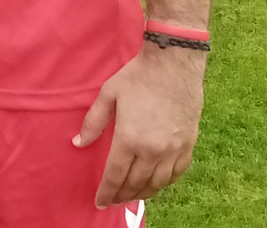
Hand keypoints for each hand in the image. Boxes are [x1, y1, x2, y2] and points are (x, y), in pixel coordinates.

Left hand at [73, 43, 205, 208]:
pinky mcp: (188, 145)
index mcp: (129, 139)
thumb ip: (93, 122)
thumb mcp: (108, 95)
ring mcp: (173, 150)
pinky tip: (156, 183)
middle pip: (135, 184)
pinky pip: (176, 174)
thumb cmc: (138, 77)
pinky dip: (164, 183)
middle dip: (122, 195)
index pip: (114, 176)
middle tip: (114, 200)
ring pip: (157, 184)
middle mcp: (152, 150)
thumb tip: (78, 143)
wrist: (174, 64)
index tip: (99, 202)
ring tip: (132, 196)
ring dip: (143, 193)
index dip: (106, 192)